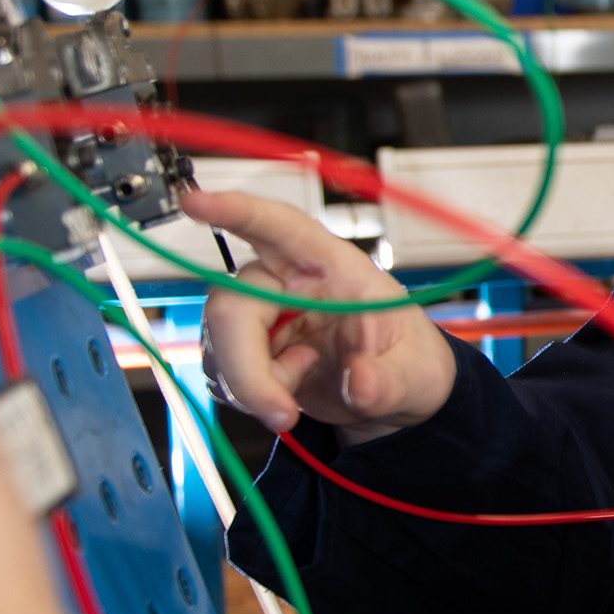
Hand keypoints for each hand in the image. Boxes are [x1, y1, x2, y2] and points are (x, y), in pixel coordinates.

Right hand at [182, 188, 454, 446]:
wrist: (393, 397)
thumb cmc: (406, 361)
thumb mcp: (416, 374)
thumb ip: (388, 380)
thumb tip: (361, 384)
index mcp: (331, 265)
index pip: (281, 226)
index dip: (237, 211)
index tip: (196, 202)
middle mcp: (286, 282)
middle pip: (233, 304)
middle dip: (244, 365)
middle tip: (279, 411)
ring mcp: (262, 315)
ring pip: (220, 343)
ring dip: (249, 386)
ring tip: (296, 401)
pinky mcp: (247, 349)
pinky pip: (221, 372)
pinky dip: (247, 396)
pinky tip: (284, 397)